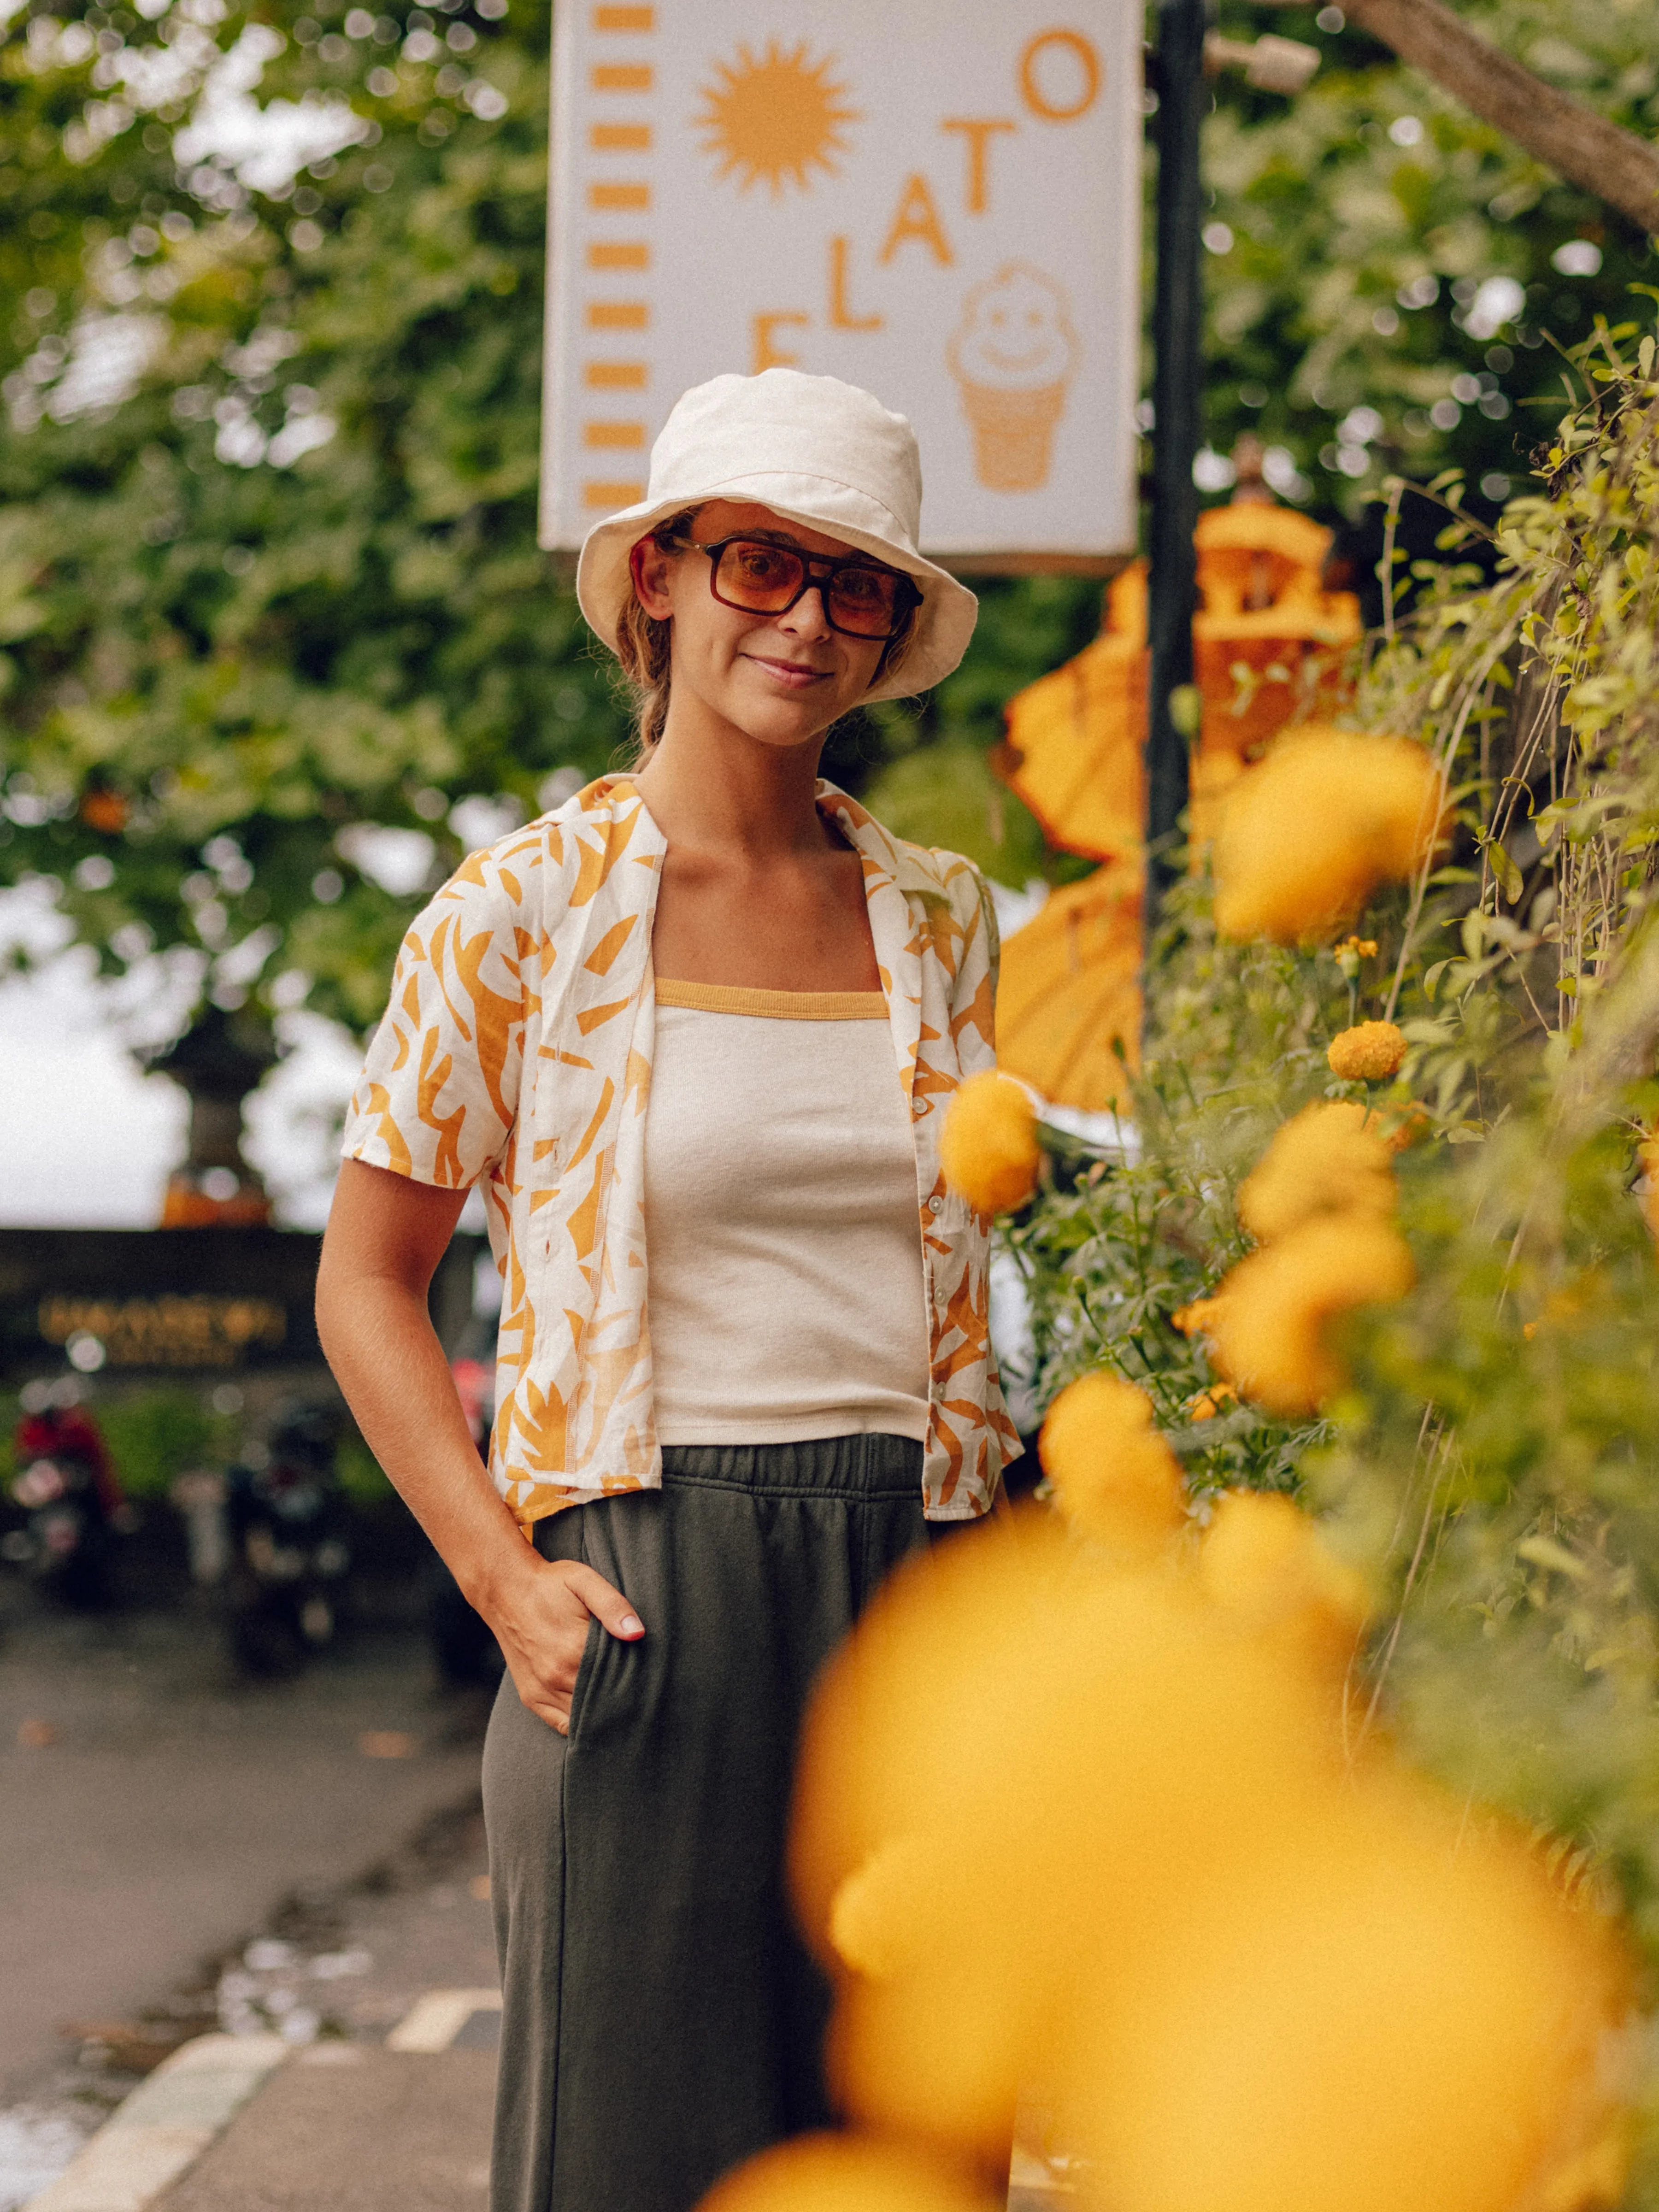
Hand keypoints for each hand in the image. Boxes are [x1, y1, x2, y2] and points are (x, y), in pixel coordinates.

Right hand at [488, 1555, 643, 1734]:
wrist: (505, 1591)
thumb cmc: (549, 1584)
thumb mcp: (583, 1581)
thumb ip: (613, 1605)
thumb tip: (637, 1633)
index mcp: (574, 1647)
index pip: (617, 1680)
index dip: (637, 1684)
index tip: (649, 1682)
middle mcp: (557, 1675)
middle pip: (602, 1703)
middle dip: (623, 1703)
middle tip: (641, 1698)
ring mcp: (542, 1689)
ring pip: (582, 1719)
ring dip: (601, 1716)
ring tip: (621, 1708)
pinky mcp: (531, 1696)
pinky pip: (560, 1724)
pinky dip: (578, 1724)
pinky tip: (593, 1714)